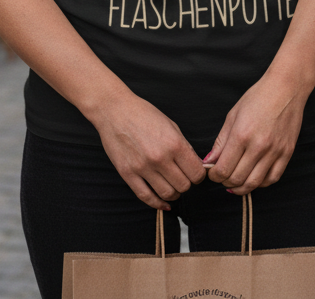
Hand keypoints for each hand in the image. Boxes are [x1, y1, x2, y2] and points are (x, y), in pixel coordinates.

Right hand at [93, 91, 206, 209]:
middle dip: (187, 184)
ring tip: (173, 187)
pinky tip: (163, 203)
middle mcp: (160, 158)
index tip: (196, 173)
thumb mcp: (171, 125)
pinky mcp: (128, 174)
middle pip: (183, 186)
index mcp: (174, 143)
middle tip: (183, 178)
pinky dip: (157, 204)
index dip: (199, 175)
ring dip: (174, 194)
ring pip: (167, 194)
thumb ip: (184, 147)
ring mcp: (142, 168)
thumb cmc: (145, 115)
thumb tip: (196, 165)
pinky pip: (145, 197)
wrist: (115, 111)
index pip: (196, 173)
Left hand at [203, 72, 307, 194]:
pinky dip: (260, 184)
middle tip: (223, 176)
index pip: (222, 169)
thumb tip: (209, 161)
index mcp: (241, 135)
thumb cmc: (258, 97)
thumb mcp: (233, 115)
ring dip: (241, 187)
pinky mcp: (287, 153)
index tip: (213, 172)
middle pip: (236, 179)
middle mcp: (258, 146)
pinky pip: (272, 178)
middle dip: (225, 181)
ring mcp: (275, 151)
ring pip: (254, 183)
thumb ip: (221, 141)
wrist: (287, 88)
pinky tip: (253, 178)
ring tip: (235, 183)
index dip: (214, 176)